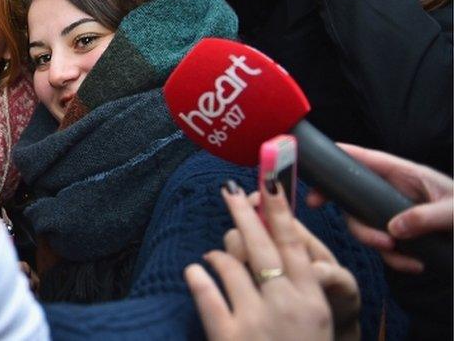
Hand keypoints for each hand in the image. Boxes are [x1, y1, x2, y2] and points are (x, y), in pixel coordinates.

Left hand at [185, 182, 355, 340]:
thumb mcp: (313, 322)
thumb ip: (298, 286)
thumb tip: (273, 244)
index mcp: (312, 300)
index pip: (294, 244)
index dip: (281, 210)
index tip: (271, 182)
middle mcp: (286, 304)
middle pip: (261, 244)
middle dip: (244, 213)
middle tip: (229, 192)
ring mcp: (256, 320)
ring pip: (230, 264)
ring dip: (218, 254)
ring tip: (212, 257)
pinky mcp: (228, 334)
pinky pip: (205, 293)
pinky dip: (197, 278)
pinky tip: (194, 272)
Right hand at [308, 144, 453, 273]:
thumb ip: (426, 216)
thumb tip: (394, 229)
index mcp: (404, 173)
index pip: (362, 159)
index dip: (335, 163)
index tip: (313, 178)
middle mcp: (394, 191)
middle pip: (355, 201)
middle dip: (358, 224)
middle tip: (375, 241)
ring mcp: (396, 212)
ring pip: (367, 227)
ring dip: (379, 245)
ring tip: (402, 256)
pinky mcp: (403, 233)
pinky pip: (386, 246)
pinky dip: (397, 259)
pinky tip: (416, 265)